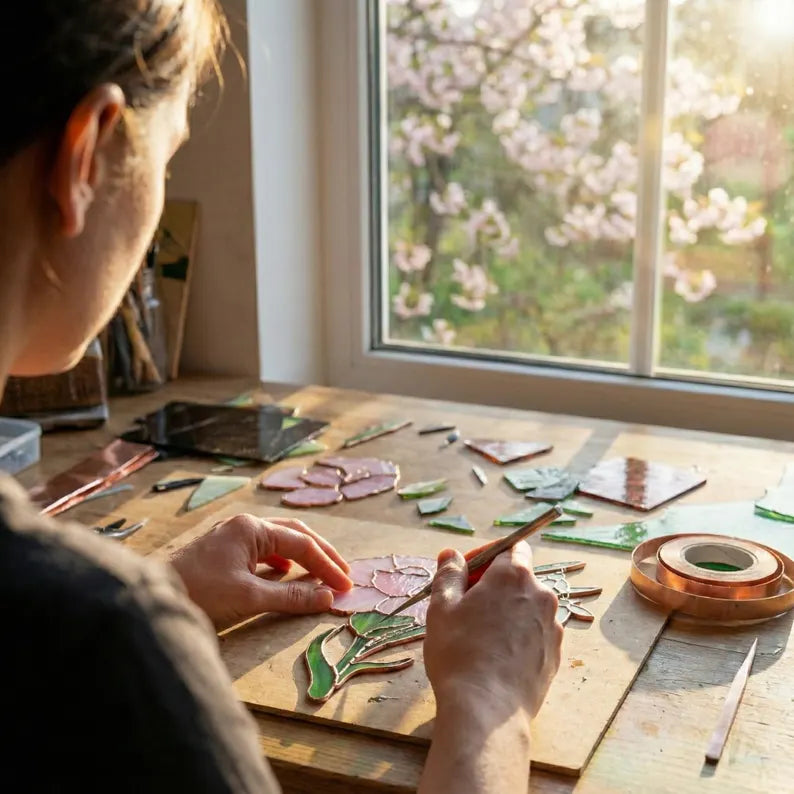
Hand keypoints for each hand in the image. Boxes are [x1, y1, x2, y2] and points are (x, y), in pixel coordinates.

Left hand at [170, 514, 352, 630]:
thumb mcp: (249, 597)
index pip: (301, 545)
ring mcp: (232, 538)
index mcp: (251, 528)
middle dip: (321, 554)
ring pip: (278, 542)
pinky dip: (281, 563)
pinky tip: (285, 577)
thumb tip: (327, 598)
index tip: (346, 587)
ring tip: (321, 575)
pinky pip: (262, 552)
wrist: (150, 598)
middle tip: (343, 575)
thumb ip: (291, 596)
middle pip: (294, 534)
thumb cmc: (198, 593)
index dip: (327, 566)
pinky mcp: (223, 553)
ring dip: (302, 557)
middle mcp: (243, 526)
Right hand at [423, 542, 561, 720]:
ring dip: (510, 612)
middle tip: (468, 609)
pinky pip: (536, 633)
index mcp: (513, 575)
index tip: (467, 575)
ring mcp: (553, 625)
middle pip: (520, 578)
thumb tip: (451, 554)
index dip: (486, 557)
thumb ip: (448, 574)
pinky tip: (499, 656)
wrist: (487, 710)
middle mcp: (541, 594)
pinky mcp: (557, 653)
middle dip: (496, 586)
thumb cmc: (459, 654)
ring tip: (483, 637)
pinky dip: (520, 636)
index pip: (509, 548)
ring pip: (529, 607)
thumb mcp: (442, 608)